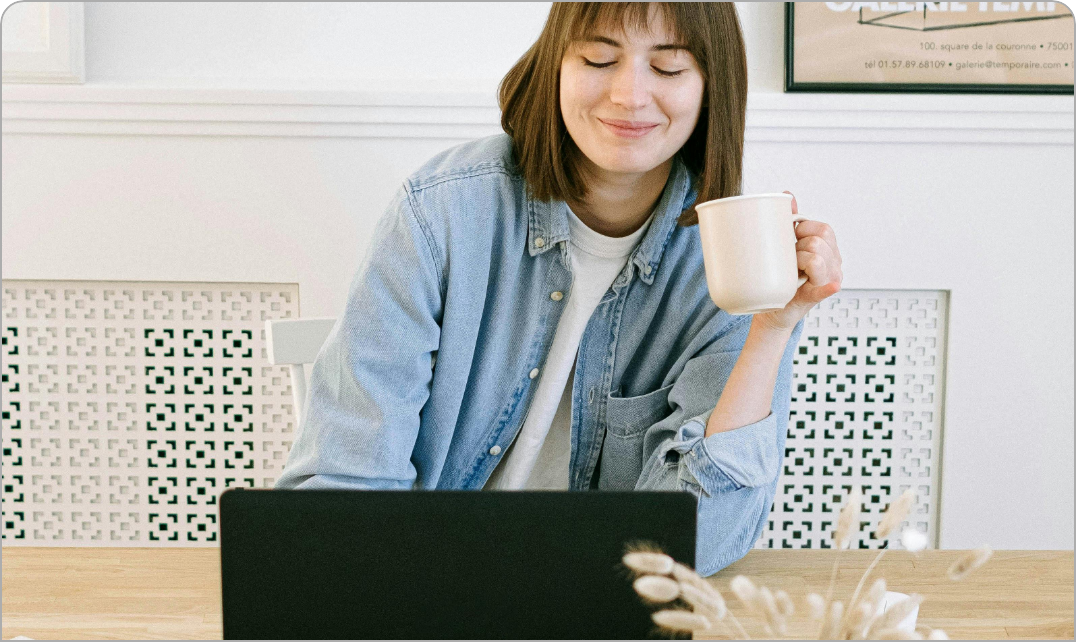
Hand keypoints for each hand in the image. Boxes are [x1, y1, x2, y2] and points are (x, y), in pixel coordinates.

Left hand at [753, 191, 842, 332]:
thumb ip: (790, 221)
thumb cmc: (782, 276)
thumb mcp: (787, 246)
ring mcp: (829, 280)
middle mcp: (834, 263)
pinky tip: (832, 285)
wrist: (772, 309)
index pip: (823, 229)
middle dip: (799, 245)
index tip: (791, 239)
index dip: (803, 230)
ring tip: (791, 270)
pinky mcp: (817, 296)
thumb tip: (787, 194)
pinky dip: (828, 286)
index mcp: (829, 249)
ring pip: (817, 258)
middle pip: (819, 241)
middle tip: (789, 258)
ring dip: (798, 261)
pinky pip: (827, 288)